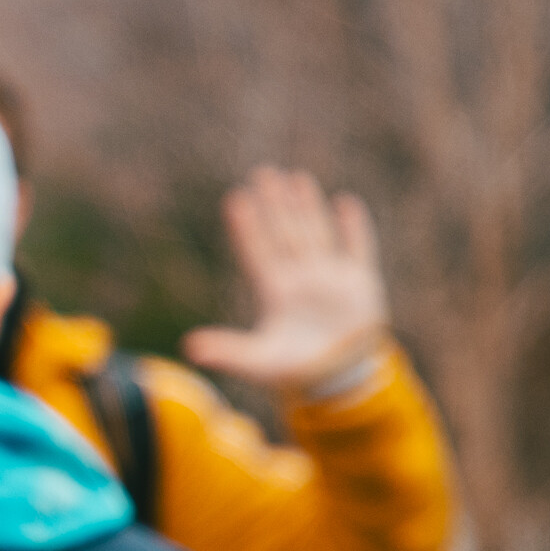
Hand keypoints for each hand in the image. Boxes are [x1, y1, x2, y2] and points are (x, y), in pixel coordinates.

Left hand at [182, 166, 388, 390]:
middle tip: (263, 173)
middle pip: (284, 233)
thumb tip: (189, 347)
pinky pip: (359, 248)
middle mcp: (300, 278)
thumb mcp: (259, 361)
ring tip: (296, 178)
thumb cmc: (295, 368)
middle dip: (274, 204)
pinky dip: (354, 227)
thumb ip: (228, 351)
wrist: (338, 377)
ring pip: (316, 233)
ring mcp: (330, 277)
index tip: (236, 200)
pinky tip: (345, 202)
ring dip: (307, 207)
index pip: (258, 252)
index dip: (248, 228)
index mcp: (275, 292)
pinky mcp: (360, 283)